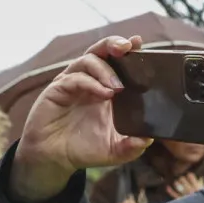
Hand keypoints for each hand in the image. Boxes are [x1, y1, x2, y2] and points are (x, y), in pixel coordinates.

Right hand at [10, 36, 153, 202]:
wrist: (54, 159)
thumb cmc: (83, 149)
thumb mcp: (114, 151)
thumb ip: (132, 146)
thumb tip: (149, 139)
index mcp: (105, 88)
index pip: (117, 61)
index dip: (128, 49)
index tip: (139, 43)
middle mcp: (89, 81)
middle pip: (101, 50)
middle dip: (114, 44)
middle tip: (127, 47)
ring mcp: (72, 83)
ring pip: (88, 59)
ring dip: (105, 69)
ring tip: (118, 87)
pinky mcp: (57, 90)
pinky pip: (74, 78)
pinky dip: (90, 82)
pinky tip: (103, 93)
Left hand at [165, 170, 203, 198]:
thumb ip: (202, 184)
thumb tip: (200, 177)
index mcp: (198, 187)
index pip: (191, 176)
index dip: (189, 175)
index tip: (189, 174)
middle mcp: (190, 190)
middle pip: (183, 180)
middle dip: (182, 178)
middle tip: (181, 178)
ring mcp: (185, 195)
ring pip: (179, 187)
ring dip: (177, 183)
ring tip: (176, 182)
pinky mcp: (181, 201)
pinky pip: (175, 195)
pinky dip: (170, 191)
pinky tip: (167, 187)